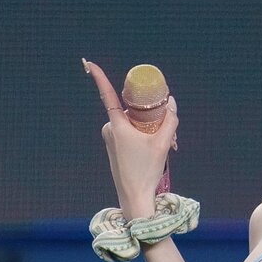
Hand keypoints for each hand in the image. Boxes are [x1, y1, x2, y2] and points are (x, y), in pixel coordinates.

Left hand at [83, 58, 178, 214]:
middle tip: (167, 132)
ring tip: (164, 146)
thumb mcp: (163, 144)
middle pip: (131, 112)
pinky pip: (128, 135)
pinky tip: (153, 151)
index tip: (90, 63)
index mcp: (117, 125)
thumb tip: (171, 103)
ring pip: (132, 125)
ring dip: (148, 130)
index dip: (99, 77)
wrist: (134, 197)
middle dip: (149, 118)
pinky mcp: (113, 148)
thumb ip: (170, 121)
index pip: (107, 95)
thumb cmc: (146, 171)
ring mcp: (110, 140)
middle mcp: (110, 129)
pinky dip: (142, 138)